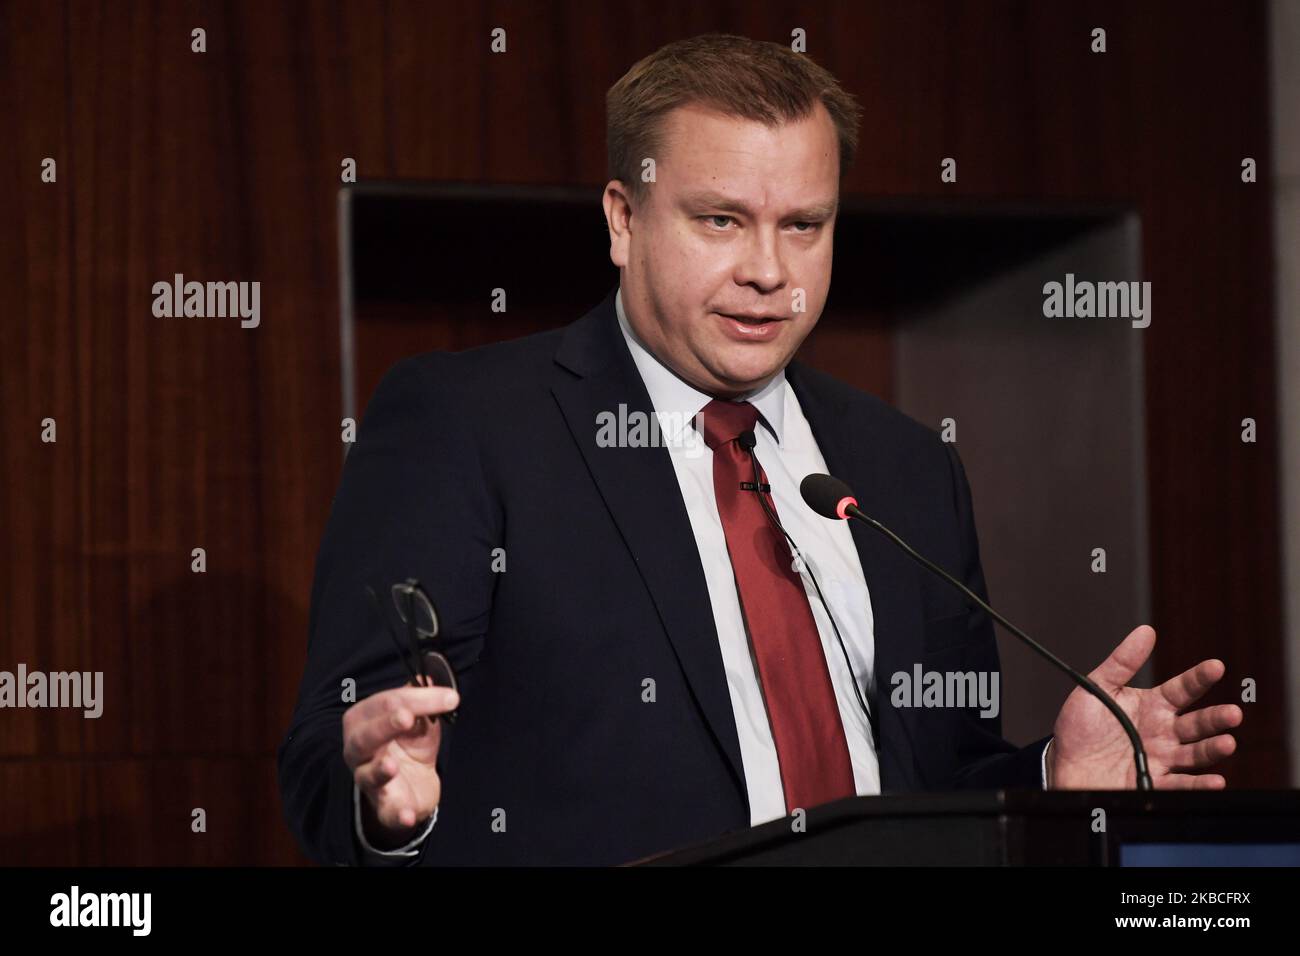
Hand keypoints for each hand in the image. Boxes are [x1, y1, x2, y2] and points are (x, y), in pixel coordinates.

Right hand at [343, 683, 459, 846]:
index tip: (450, 697)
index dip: (416, 698)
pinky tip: (408, 814)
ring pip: (367, 774)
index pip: (384, 703)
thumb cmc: (409, 744)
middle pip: (365, 737)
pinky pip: (388, 812)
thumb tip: (428, 674)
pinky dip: (398, 814)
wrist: (412, 787)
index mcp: (364, 722)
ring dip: (379, 770)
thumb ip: (420, 698)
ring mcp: (368, 780)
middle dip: (385, 725)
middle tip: (406, 716)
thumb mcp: (417, 719)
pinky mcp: (385, 806)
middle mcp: (358, 750)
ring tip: (391, 765)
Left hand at [1048, 625, 1241, 789]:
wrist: (1064, 765)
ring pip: (1195, 753)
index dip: (1199, 678)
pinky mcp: (1152, 782)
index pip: (1182, 689)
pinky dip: (1198, 784)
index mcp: (1152, 706)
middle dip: (1216, 718)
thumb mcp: (1097, 688)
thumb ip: (1122, 662)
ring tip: (1227, 742)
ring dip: (1213, 749)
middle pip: (1196, 723)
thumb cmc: (1080, 728)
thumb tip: (1145, 631)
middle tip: (1232, 713)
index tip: (1216, 666)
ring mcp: (1161, 758)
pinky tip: (1215, 780)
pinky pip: (1181, 784)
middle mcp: (1162, 732)